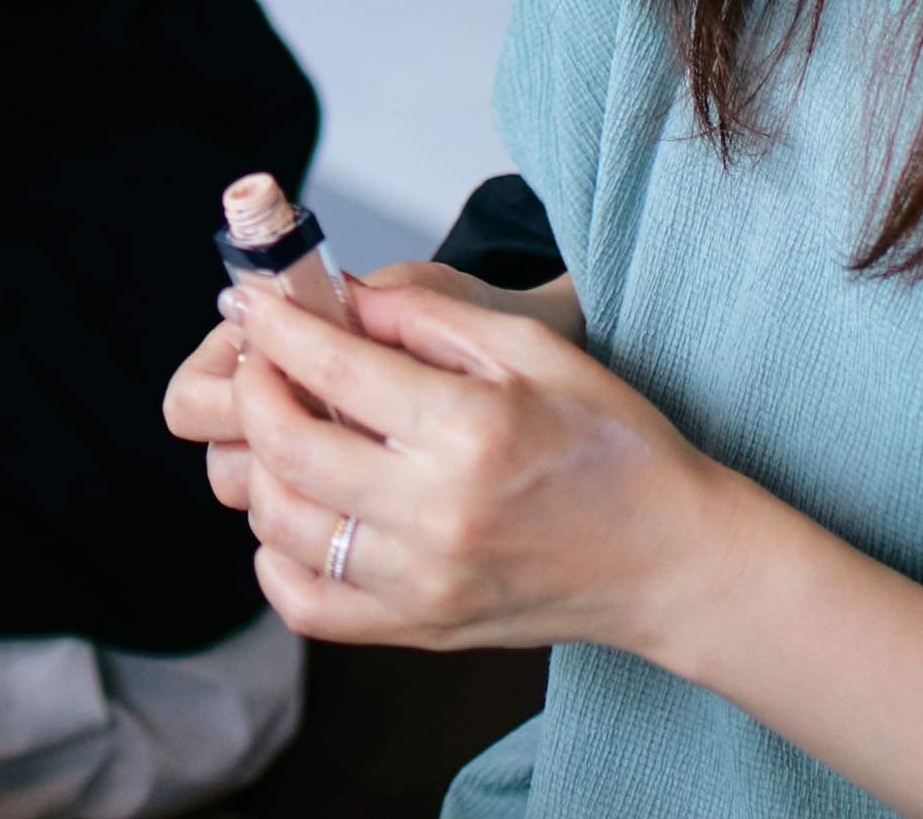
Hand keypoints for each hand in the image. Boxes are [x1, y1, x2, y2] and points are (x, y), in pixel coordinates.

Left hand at [225, 270, 739, 662]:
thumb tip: (343, 295)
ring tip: (282, 429)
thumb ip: (431, 316)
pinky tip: (296, 514)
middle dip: (254, 390)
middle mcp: (437, 513)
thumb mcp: (536, 350)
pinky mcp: (421, 628)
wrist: (670, 559)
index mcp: (471, 430)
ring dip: (260, 467)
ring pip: (283, 526)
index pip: (335, 370)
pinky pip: (307, 604)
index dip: (278, 329)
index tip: (253, 303)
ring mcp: (423, 582)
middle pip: (290, 448)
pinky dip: (277, 557)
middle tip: (259, 360)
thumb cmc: (615, 443)